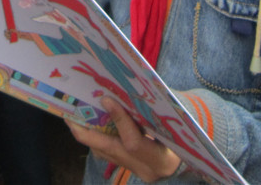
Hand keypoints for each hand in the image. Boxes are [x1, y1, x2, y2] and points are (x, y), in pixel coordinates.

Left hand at [67, 98, 181, 181]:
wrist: (190, 157)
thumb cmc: (184, 133)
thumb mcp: (173, 121)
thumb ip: (152, 110)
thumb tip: (126, 89)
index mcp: (161, 159)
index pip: (133, 142)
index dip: (119, 120)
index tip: (106, 99)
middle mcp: (145, 170)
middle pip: (108, 151)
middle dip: (87, 132)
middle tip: (70, 112)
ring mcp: (134, 171)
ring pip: (103, 153)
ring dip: (87, 133)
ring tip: (74, 113)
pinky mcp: (127, 167)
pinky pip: (106, 153)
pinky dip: (96, 137)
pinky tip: (88, 121)